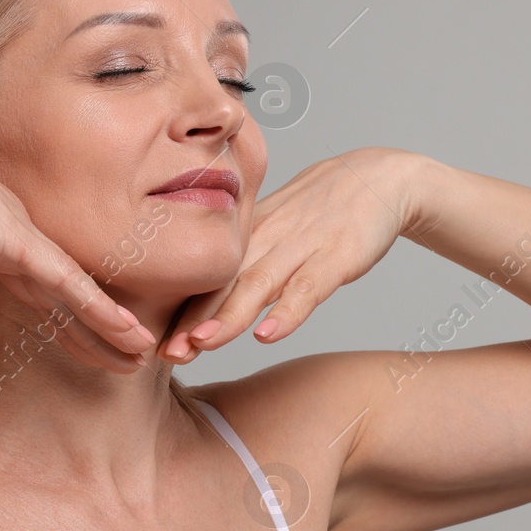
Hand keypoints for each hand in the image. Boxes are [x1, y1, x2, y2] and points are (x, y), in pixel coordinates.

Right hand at [0, 104, 156, 373]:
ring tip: (143, 354)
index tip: (87, 342)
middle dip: (99, 330)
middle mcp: (17, 236)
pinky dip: (101, 311)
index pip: (39, 289)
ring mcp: (22, 239)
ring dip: (113, 327)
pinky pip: (69, 285)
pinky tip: (128, 332)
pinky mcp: (18, 244)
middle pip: (67, 296)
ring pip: (79, 295)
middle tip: (133, 357)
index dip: (66, 319)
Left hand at [158, 147, 422, 362]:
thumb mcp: (275, 233)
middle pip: (222, 284)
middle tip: (165, 353)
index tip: (151, 343)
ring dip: (228, 316)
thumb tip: (205, 308)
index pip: (206, 278)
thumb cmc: (321, 212)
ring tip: (200, 344)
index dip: (179, 312)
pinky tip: (268, 335)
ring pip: (258, 284)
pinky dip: (289, 311)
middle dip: (192, 321)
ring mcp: (301, 247)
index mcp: (248, 238)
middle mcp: (266, 240)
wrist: (379, 177)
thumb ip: (244, 265)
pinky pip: (310, 286)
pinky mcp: (338, 256)